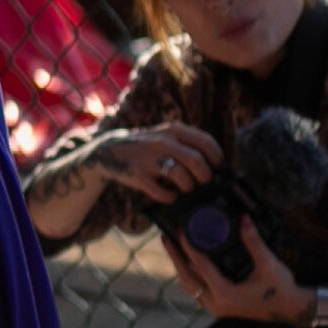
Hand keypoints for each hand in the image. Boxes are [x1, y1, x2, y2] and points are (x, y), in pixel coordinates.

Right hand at [82, 120, 221, 210]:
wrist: (110, 150)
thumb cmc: (149, 147)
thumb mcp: (166, 136)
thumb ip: (188, 145)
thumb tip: (217, 168)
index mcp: (174, 130)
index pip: (206, 142)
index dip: (217, 158)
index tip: (217, 168)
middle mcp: (162, 142)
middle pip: (196, 160)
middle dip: (205, 176)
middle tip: (203, 182)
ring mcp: (149, 158)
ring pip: (181, 176)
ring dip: (188, 187)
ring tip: (185, 189)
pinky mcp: (137, 175)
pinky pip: (162, 192)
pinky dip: (169, 197)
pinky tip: (169, 196)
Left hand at [161, 213, 309, 325]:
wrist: (293, 311)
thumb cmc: (282, 289)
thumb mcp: (268, 264)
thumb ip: (254, 241)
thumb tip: (244, 218)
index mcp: (225, 294)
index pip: (199, 266)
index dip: (188, 247)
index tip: (180, 230)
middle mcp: (217, 304)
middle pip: (187, 279)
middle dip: (175, 258)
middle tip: (166, 238)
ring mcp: (217, 309)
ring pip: (191, 288)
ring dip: (181, 268)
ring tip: (174, 249)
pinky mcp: (221, 308)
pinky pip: (198, 292)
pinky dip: (192, 277)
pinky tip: (191, 264)